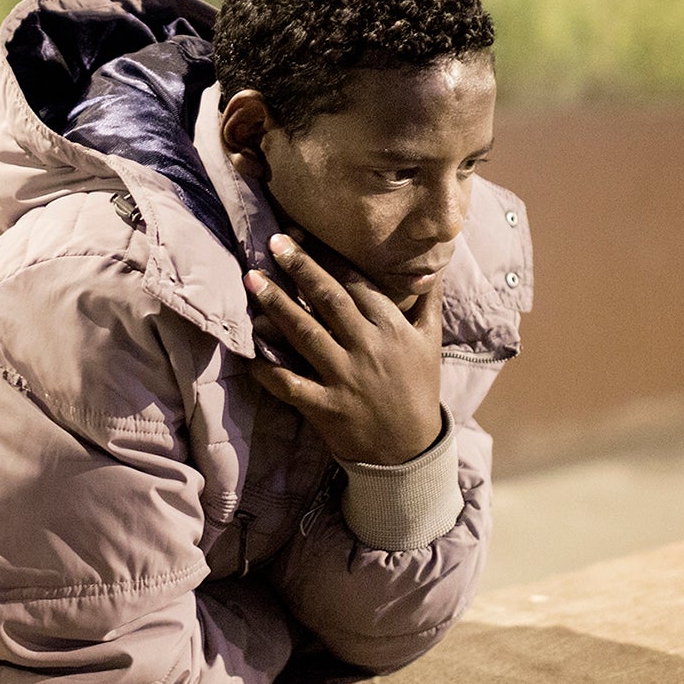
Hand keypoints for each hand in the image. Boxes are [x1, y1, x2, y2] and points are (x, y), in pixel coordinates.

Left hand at [243, 233, 444, 466]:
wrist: (411, 450)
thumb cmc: (418, 388)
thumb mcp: (430, 341)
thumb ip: (429, 300)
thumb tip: (436, 262)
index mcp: (391, 328)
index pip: (355, 282)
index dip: (327, 256)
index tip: (301, 233)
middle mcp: (366, 348)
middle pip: (327, 299)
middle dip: (299, 268)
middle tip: (272, 242)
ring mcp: (343, 378)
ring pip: (304, 333)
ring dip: (276, 305)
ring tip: (252, 280)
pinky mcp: (324, 407)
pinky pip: (288, 383)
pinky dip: (266, 367)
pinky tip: (247, 349)